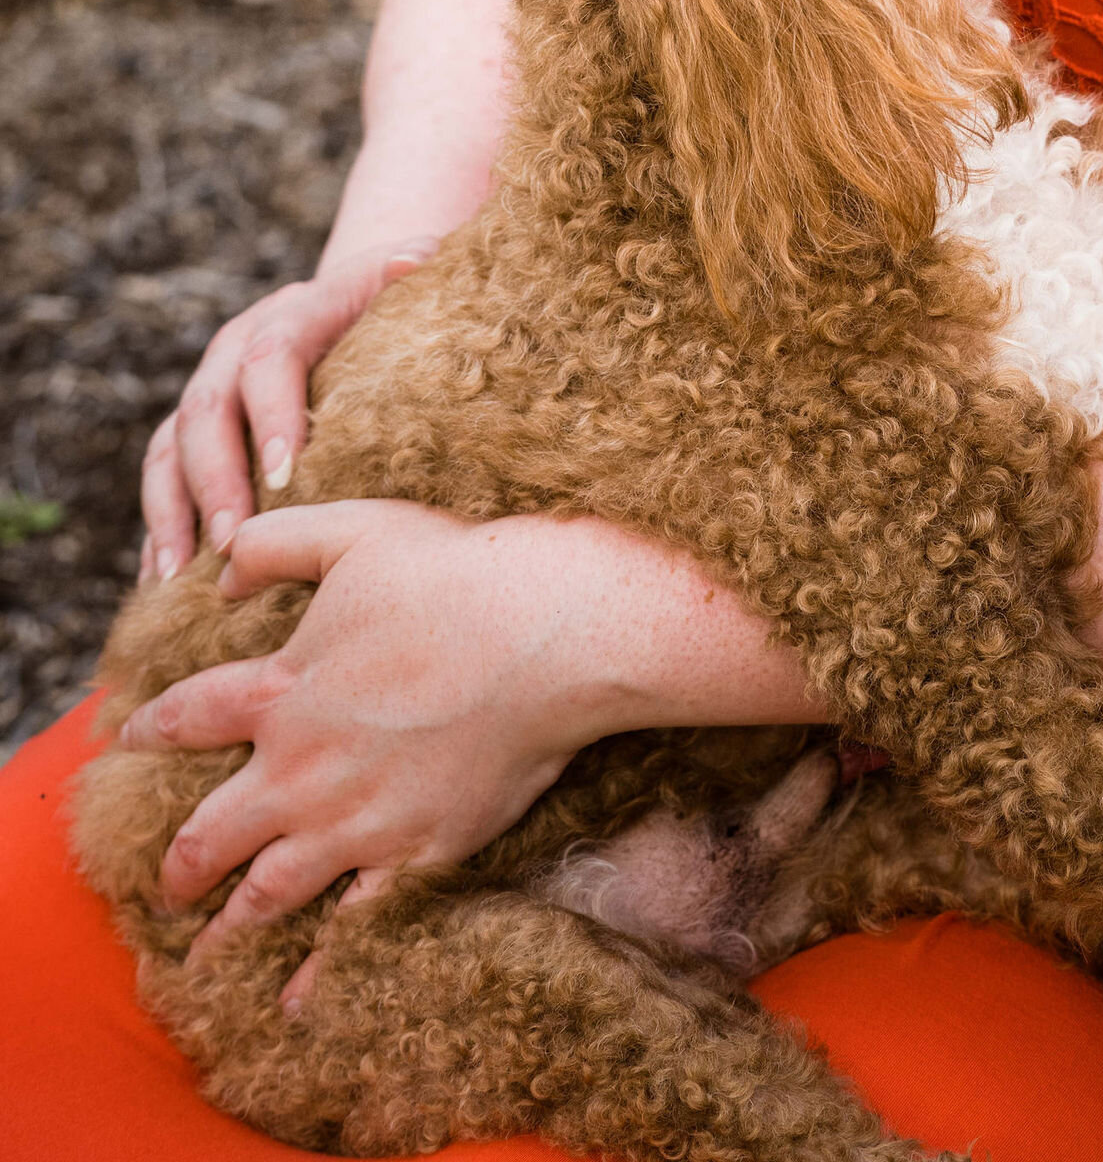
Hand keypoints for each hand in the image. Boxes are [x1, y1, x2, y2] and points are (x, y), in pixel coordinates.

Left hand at [117, 500, 623, 988]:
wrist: (546, 634)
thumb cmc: (455, 573)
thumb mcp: (353, 530)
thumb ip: (276, 544)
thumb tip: (222, 572)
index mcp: (282, 689)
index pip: (192, 716)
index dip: (153, 729)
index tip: (130, 743)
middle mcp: (303, 769)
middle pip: (212, 832)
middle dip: (182, 864)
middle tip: (168, 884)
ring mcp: (357, 820)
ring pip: (267, 892)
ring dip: (227, 927)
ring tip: (203, 956)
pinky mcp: (415, 853)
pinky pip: (353, 925)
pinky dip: (319, 968)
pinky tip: (295, 998)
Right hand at [139, 243, 439, 579]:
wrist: (348, 305)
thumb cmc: (390, 308)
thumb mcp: (403, 285)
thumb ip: (410, 274)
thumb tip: (416, 260)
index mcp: (290, 314)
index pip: (270, 357)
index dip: (273, 413)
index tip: (286, 474)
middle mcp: (232, 350)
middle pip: (206, 411)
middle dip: (216, 480)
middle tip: (233, 543)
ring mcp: (205, 392)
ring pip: (168, 450)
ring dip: (170, 515)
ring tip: (177, 579)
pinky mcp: (188, 434)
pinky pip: (160, 482)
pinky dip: (157, 531)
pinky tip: (160, 586)